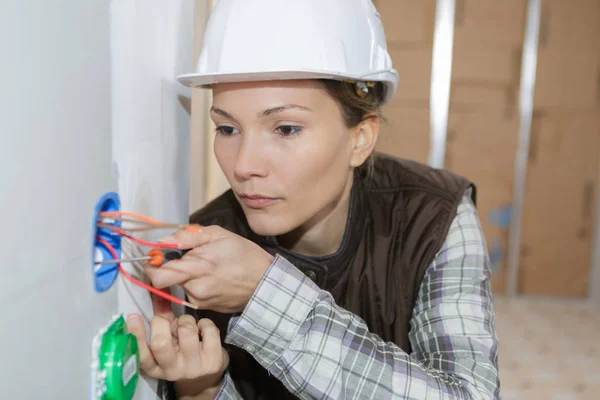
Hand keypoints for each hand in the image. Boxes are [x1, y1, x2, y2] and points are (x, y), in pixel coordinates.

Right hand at [126, 291, 228, 397]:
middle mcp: (172, 370)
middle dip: (163, 323)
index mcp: (156, 367)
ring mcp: (193, 367)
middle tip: (168, 320)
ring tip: (189, 325)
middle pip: (161, 343)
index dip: (136, 335)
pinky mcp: (212, 362)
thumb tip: (156, 291)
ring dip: (187, 320)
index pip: (141, 354)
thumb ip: (162, 318)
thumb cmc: (181, 353)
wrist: (205, 378)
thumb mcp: (168, 340)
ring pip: (187, 331)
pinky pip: (208, 331)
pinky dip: (206, 324)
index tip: (133, 316)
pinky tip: (203, 330)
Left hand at [144, 225, 274, 312]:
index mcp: (198, 268)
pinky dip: (194, 284)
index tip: (155, 256)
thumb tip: (163, 241)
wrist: (266, 284)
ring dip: (185, 275)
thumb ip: (188, 236)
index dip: (151, 265)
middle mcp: (195, 288)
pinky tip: (212, 277)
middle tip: (184, 257)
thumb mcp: (219, 235)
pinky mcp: (205, 308)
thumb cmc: (245, 255)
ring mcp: (199, 301)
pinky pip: (190, 293)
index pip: (158, 275)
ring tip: (206, 266)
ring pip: (179, 286)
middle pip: (166, 280)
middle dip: (170, 268)